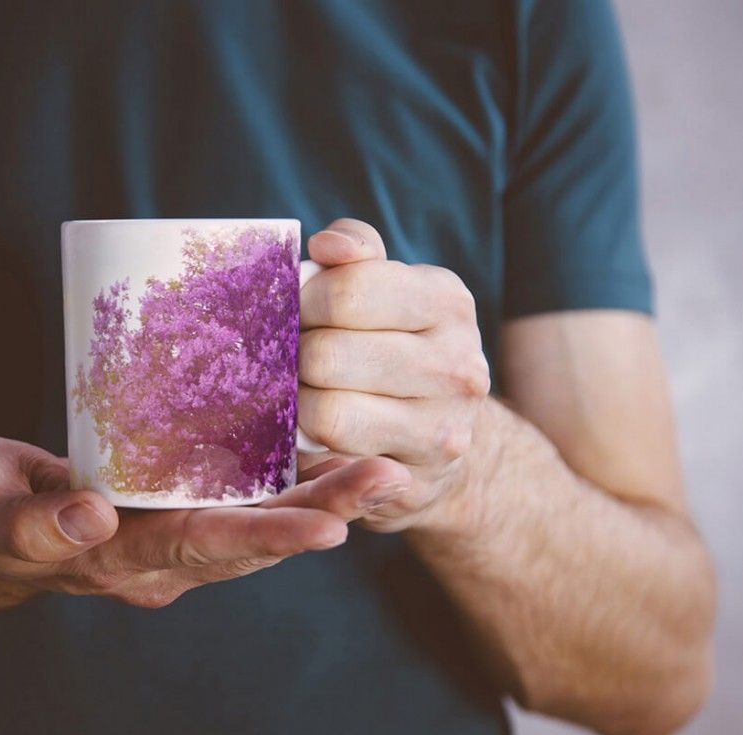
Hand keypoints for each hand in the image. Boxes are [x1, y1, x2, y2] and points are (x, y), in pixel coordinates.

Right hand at [0, 436, 407, 608]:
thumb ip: (33, 522)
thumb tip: (94, 517)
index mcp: (117, 558)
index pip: (202, 546)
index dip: (266, 534)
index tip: (330, 526)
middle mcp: (160, 560)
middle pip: (253, 540)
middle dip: (323, 513)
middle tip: (388, 478)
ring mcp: (174, 542)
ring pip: (259, 525)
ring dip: (323, 501)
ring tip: (385, 469)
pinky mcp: (179, 515)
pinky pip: (245, 504)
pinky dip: (293, 486)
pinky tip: (335, 455)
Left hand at [298, 218, 490, 531]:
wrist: (441, 432)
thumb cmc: (394, 345)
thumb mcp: (386, 287)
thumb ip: (355, 253)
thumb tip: (327, 246)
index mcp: (446, 301)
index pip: (347, 292)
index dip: (300, 303)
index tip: (292, 313)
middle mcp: (458, 364)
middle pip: (329, 355)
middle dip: (291, 358)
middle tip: (285, 360)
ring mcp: (443, 427)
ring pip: (328, 412)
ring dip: (295, 403)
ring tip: (297, 392)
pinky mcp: (417, 479)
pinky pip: (332, 458)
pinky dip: (307, 442)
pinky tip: (308, 429)